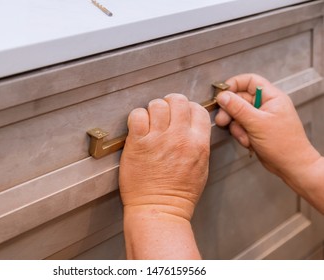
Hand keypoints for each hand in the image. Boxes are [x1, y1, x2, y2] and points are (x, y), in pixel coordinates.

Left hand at [119, 93, 210, 220]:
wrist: (159, 209)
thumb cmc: (179, 194)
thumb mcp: (201, 168)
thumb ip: (198, 144)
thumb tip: (192, 129)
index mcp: (198, 143)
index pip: (198, 109)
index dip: (189, 108)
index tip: (181, 113)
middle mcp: (180, 138)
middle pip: (178, 101)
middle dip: (171, 103)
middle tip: (164, 112)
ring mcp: (158, 139)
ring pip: (157, 105)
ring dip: (153, 110)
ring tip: (150, 121)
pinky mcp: (138, 143)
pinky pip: (138, 115)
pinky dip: (137, 117)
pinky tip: (138, 127)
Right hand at [215, 73, 320, 184]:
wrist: (291, 166)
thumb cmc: (284, 145)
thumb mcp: (257, 123)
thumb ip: (238, 108)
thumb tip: (223, 96)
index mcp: (271, 97)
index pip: (249, 81)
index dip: (234, 85)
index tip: (222, 94)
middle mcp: (265, 105)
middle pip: (240, 99)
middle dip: (230, 111)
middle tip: (223, 119)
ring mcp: (260, 118)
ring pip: (237, 115)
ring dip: (237, 127)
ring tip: (244, 136)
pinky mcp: (255, 129)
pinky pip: (240, 127)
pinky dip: (240, 135)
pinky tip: (248, 142)